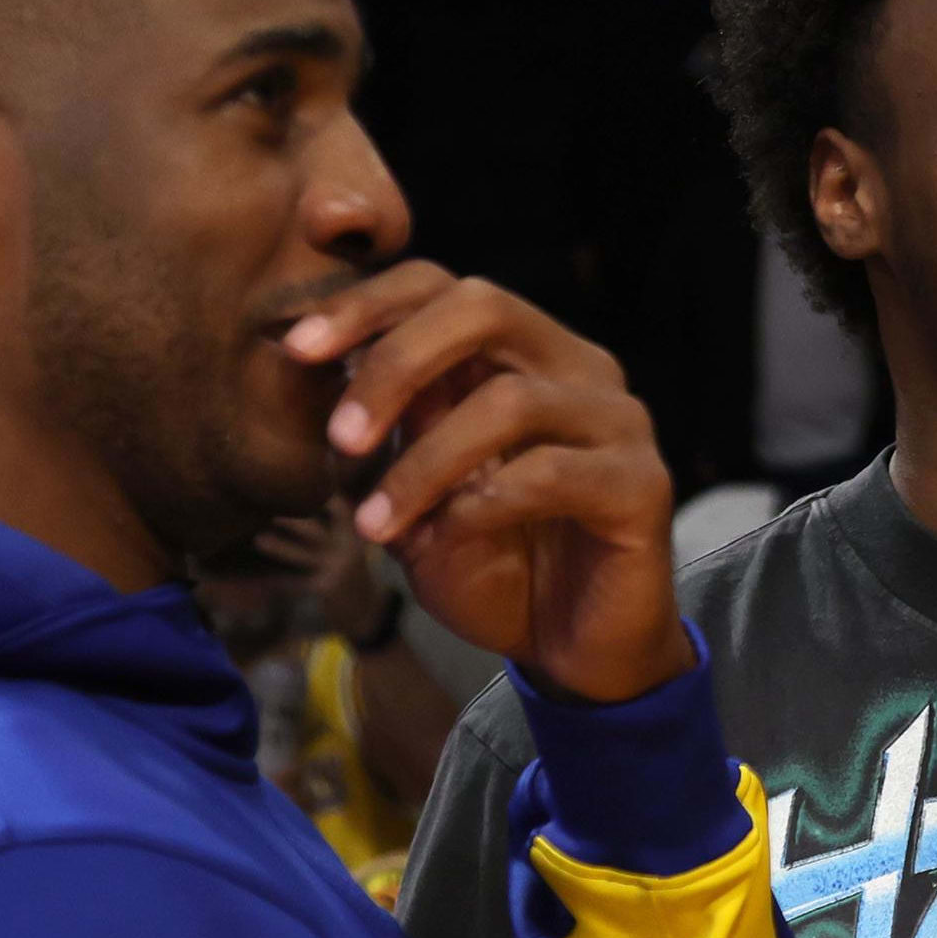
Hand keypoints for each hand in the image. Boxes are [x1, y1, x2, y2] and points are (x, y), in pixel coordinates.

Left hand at [279, 265, 688, 703]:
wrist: (569, 650)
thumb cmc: (493, 563)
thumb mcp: (419, 491)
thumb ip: (393, 429)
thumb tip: (317, 366)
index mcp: (523, 355)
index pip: (445, 288)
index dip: (367, 304)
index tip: (294, 347)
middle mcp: (577, 370)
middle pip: (485, 307)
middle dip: (396, 362)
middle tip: (339, 437)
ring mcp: (617, 421)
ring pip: (510, 400)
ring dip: (424, 463)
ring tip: (375, 526)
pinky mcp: (641, 484)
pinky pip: (551, 473)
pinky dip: (481, 505)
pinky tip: (447, 538)